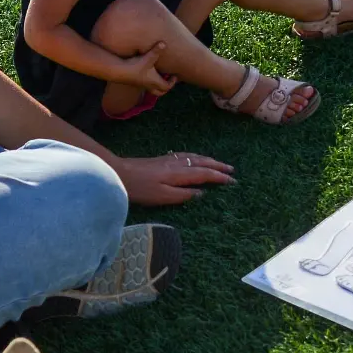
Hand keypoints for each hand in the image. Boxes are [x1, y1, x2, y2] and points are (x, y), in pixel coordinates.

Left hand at [113, 150, 234, 204]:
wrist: (119, 173)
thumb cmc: (140, 189)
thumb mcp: (162, 197)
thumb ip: (183, 195)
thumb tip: (202, 193)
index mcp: (179, 174)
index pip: (205, 174)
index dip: (219, 177)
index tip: (233, 181)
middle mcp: (177, 164)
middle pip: (202, 162)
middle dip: (218, 166)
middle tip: (232, 170)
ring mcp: (169, 160)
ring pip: (195, 157)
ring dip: (209, 160)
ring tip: (218, 163)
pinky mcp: (162, 159)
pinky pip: (186, 155)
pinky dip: (196, 156)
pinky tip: (195, 158)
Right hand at [117, 43, 176, 95]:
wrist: (120, 71)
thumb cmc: (136, 66)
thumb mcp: (148, 57)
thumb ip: (156, 51)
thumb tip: (164, 43)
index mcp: (155, 82)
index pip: (167, 87)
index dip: (172, 82)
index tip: (174, 76)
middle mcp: (149, 85)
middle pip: (160, 93)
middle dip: (165, 88)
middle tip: (167, 79)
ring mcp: (141, 85)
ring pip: (151, 90)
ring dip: (156, 86)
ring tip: (158, 76)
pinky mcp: (135, 82)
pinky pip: (144, 86)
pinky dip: (148, 82)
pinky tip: (147, 73)